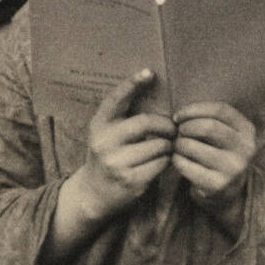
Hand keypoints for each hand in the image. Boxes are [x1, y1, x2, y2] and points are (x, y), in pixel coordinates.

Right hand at [81, 69, 175, 218]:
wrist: (92, 192)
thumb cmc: (107, 155)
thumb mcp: (105, 133)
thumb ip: (122, 117)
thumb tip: (152, 92)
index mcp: (99, 125)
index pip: (116, 99)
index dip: (132, 84)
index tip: (149, 72)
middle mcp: (104, 142)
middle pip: (147, 123)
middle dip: (166, 126)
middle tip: (172, 129)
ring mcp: (117, 162)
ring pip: (159, 145)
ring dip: (167, 146)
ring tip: (163, 149)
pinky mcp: (131, 180)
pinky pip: (161, 164)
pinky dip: (165, 162)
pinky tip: (158, 163)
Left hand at [172, 101, 255, 231]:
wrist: (228, 192)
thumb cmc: (218, 154)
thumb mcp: (224, 134)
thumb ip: (209, 119)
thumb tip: (178, 116)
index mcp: (247, 130)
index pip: (220, 110)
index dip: (194, 109)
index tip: (178, 116)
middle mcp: (245, 148)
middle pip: (207, 127)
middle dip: (185, 128)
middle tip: (178, 134)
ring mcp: (233, 168)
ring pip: (192, 146)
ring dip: (178, 144)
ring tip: (177, 147)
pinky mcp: (218, 185)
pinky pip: (185, 165)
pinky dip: (176, 160)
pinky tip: (177, 160)